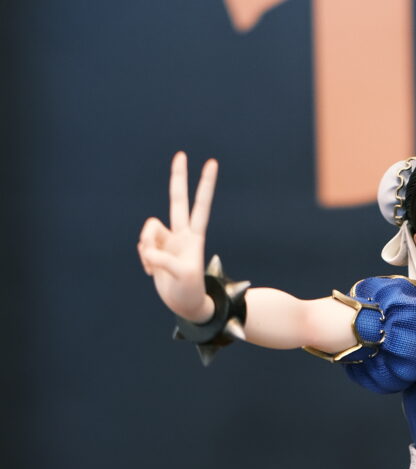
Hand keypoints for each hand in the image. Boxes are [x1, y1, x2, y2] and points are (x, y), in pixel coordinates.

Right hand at [137, 152, 217, 320]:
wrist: (185, 306)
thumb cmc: (190, 292)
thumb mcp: (181, 277)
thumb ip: (163, 259)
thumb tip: (147, 250)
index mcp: (194, 238)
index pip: (200, 207)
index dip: (205, 186)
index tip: (211, 163)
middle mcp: (180, 235)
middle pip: (177, 201)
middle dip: (178, 178)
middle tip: (181, 155)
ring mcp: (166, 241)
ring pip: (148, 232)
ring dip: (146, 248)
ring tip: (153, 266)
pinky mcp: (154, 250)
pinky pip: (142, 247)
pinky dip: (144, 259)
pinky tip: (152, 271)